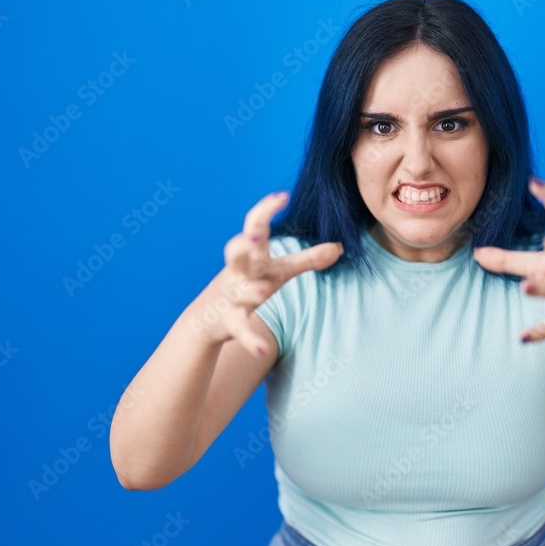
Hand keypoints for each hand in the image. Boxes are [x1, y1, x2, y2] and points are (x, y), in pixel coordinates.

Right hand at [204, 191, 343, 356]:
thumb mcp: (278, 271)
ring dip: (250, 291)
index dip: (266, 210)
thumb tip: (339, 247)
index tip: (282, 195)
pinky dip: (251, 340)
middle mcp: (238, 272)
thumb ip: (307, 260)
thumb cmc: (248, 285)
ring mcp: (232, 296)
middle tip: (255, 234)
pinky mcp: (230, 322)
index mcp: (251, 255)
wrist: (206, 319)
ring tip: (262, 291)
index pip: (255, 225)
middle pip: (236, 252)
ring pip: (238, 291)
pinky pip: (240, 330)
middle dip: (244, 243)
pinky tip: (261, 350)